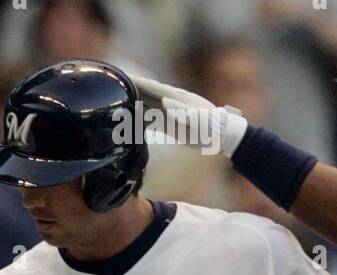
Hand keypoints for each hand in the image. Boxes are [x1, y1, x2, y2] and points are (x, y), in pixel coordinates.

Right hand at [129, 74, 247, 157]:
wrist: (223, 135)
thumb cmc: (213, 127)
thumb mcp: (199, 118)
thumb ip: (182, 111)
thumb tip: (164, 102)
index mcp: (178, 98)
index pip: (154, 87)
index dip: (138, 81)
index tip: (123, 76)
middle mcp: (172, 103)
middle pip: (147, 94)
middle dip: (131, 88)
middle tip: (114, 83)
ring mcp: (171, 113)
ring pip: (148, 107)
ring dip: (133, 104)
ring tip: (118, 102)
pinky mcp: (172, 125)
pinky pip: (152, 121)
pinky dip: (141, 120)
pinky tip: (132, 122)